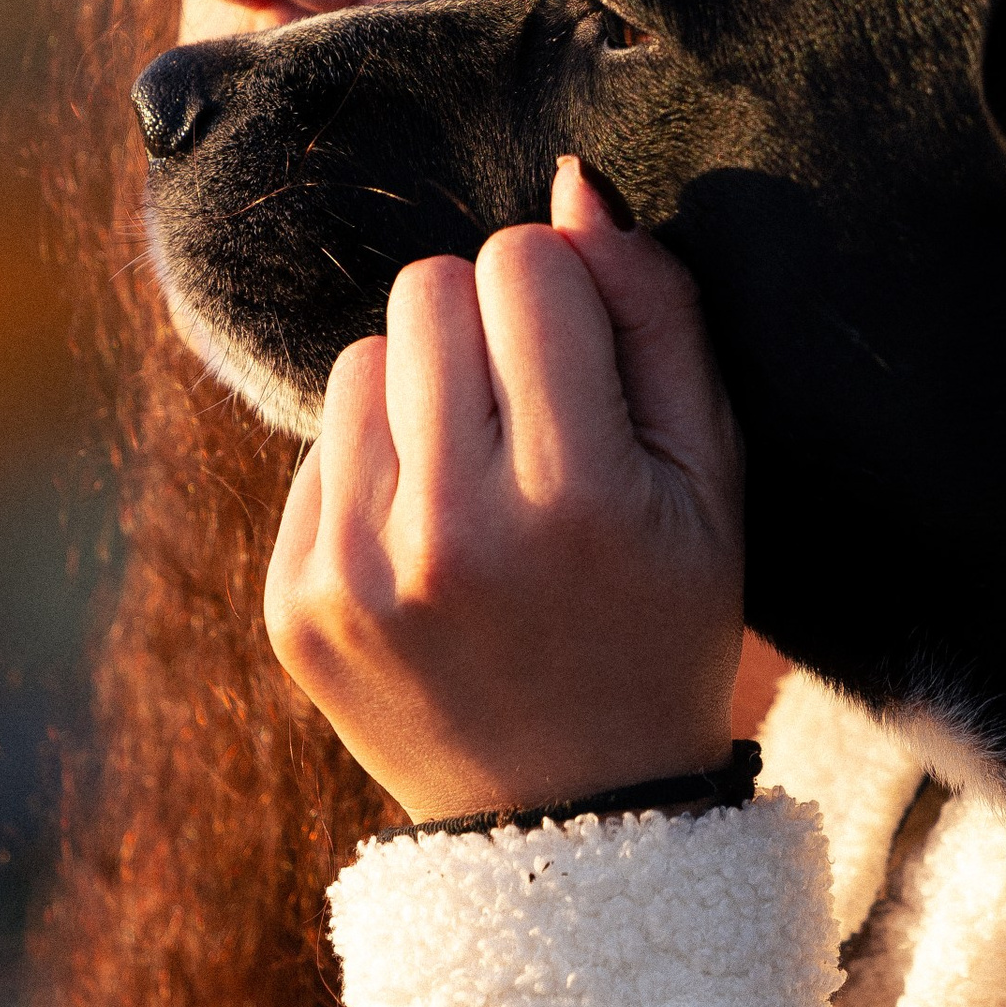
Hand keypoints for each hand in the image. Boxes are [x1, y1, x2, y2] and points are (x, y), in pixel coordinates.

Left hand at [264, 156, 746, 823]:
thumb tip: (572, 187)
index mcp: (576, 495)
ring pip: (360, 359)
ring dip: (420, 392)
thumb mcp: (714, 479)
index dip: (562, 292)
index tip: (583, 363)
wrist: (574, 819)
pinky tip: (430, 546)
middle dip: (484, 327)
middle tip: (531, 417)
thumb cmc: (662, 624)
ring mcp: (354, 574)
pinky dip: (374, 471)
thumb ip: (659, 316)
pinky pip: (316, 448)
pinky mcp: (292, 604)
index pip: (523, 265)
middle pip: (428, 290)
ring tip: (480, 482)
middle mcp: (451, 533)